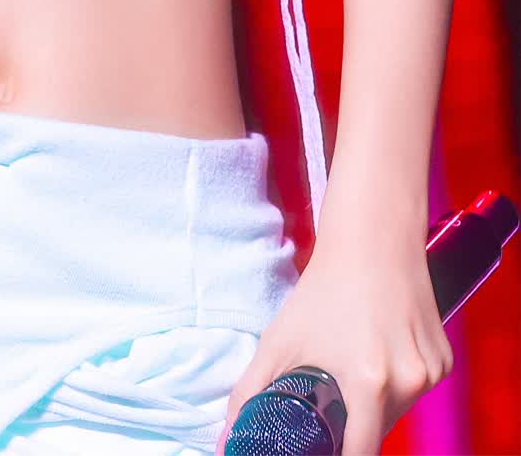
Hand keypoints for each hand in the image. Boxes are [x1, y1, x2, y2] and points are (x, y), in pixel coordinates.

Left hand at [214, 232, 452, 454]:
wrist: (373, 239)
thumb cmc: (325, 289)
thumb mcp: (281, 340)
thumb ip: (250, 393)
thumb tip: (228, 438)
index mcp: (370, 382)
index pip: (360, 455)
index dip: (338, 455)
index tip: (322, 445)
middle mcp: (409, 381)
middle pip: (377, 432)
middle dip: (352, 424)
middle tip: (330, 394)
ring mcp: (432, 371)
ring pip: (398, 411)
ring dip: (375, 403)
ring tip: (353, 362)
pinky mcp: (445, 360)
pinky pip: (416, 389)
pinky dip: (398, 382)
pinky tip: (379, 350)